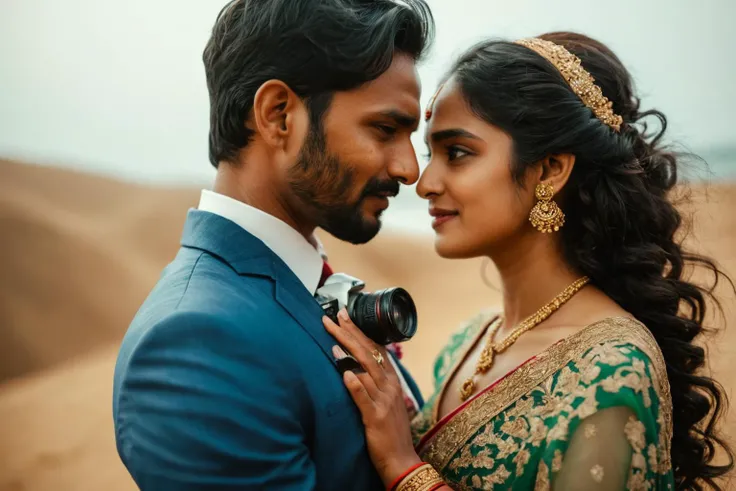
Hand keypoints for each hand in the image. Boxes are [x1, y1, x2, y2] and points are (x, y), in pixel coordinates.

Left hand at [323, 309, 421, 486]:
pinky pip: (363, 397)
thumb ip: (374, 383)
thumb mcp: (385, 402)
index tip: (345, 316)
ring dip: (348, 352)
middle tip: (334, 316)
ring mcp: (383, 400)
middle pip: (368, 353)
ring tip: (332, 337)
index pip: (375, 348)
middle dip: (350, 332)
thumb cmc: (390, 431)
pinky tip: (344, 372)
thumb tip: (354, 367)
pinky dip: (354, 384)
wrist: (401, 460)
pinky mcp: (374, 417)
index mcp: (391, 381)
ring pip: (364, 370)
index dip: (360, 330)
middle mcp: (389, 386)